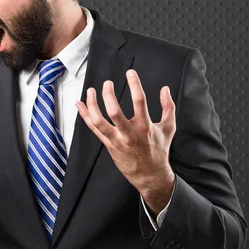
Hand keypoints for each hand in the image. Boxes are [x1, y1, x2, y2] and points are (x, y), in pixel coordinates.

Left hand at [75, 69, 175, 192]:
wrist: (149, 175)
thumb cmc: (158, 150)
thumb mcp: (169, 128)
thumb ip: (168, 107)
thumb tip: (165, 89)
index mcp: (145, 127)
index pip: (140, 101)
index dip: (134, 84)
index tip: (130, 72)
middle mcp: (129, 133)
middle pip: (114, 112)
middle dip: (108, 95)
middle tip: (107, 83)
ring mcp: (116, 140)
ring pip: (98, 121)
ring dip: (92, 104)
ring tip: (90, 91)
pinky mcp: (108, 144)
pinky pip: (93, 128)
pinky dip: (85, 115)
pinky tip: (80, 104)